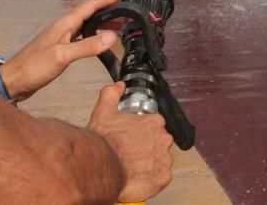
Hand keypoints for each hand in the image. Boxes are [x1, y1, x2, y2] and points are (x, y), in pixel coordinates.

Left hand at [0, 0, 121, 101]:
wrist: (13, 81)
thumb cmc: (35, 66)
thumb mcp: (62, 56)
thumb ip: (87, 46)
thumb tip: (113, 36)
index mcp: (64, 24)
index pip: (88, 6)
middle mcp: (64, 27)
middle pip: (88, 13)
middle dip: (106, 8)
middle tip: (126, 8)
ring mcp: (61, 38)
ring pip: (86, 24)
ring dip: (101, 22)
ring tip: (119, 23)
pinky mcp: (60, 49)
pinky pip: (82, 36)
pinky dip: (94, 35)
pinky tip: (99, 40)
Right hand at [88, 82, 174, 202]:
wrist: (102, 168)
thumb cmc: (105, 143)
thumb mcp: (104, 112)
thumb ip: (112, 94)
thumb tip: (117, 86)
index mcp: (153, 123)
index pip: (154, 126)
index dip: (141, 133)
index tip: (132, 138)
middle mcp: (163, 139)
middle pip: (159, 143)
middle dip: (147, 148)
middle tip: (131, 154)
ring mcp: (164, 159)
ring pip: (160, 161)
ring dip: (150, 164)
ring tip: (133, 168)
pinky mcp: (163, 178)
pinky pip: (161, 178)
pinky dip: (152, 180)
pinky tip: (139, 178)